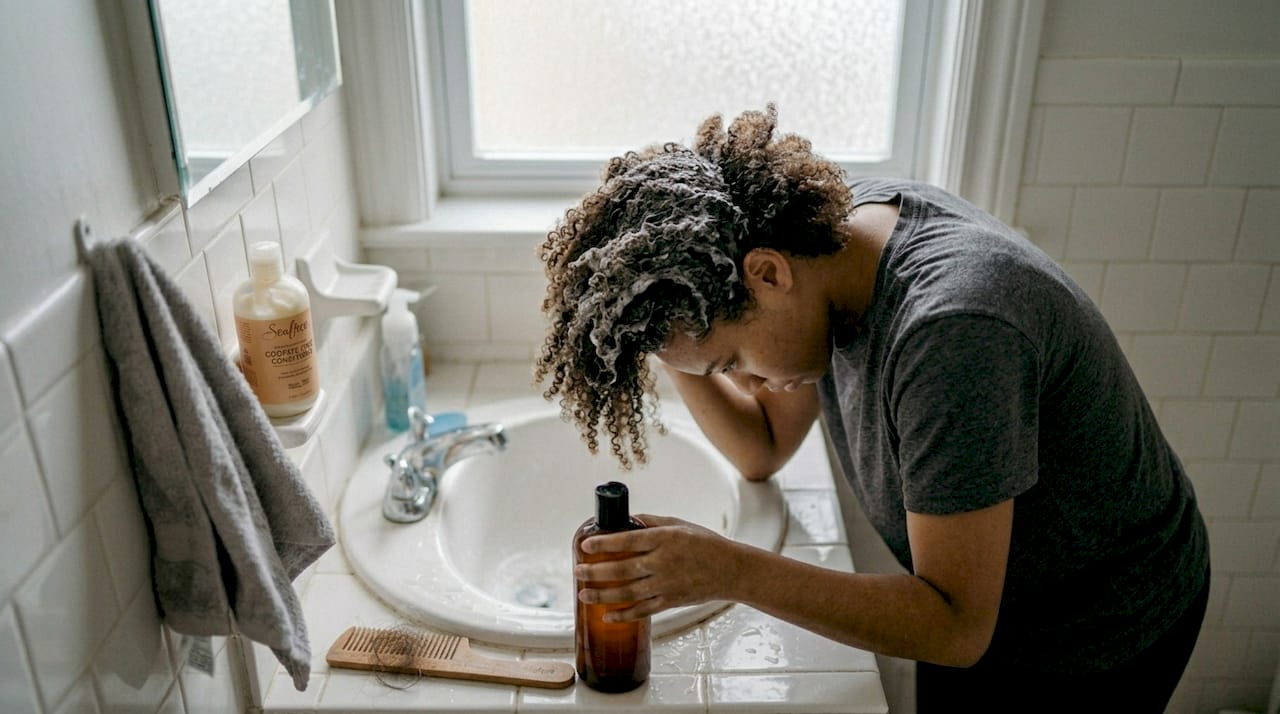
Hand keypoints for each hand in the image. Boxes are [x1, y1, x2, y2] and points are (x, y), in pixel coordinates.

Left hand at [575, 515, 742, 621]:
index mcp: (664, 540)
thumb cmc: (705, 544)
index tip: (585, 545)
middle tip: (577, 571)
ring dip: (602, 595)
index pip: (627, 541)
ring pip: (628, 593)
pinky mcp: (670, 602)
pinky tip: (607, 616)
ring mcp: (666, 585)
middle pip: (622, 569)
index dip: (604, 543)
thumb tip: (626, 519)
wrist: (730, 570)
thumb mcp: (679, 525)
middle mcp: (663, 563)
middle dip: (595, 571)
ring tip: (583, 594)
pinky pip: (642, 611)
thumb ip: (651, 523)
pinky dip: (623, 615)